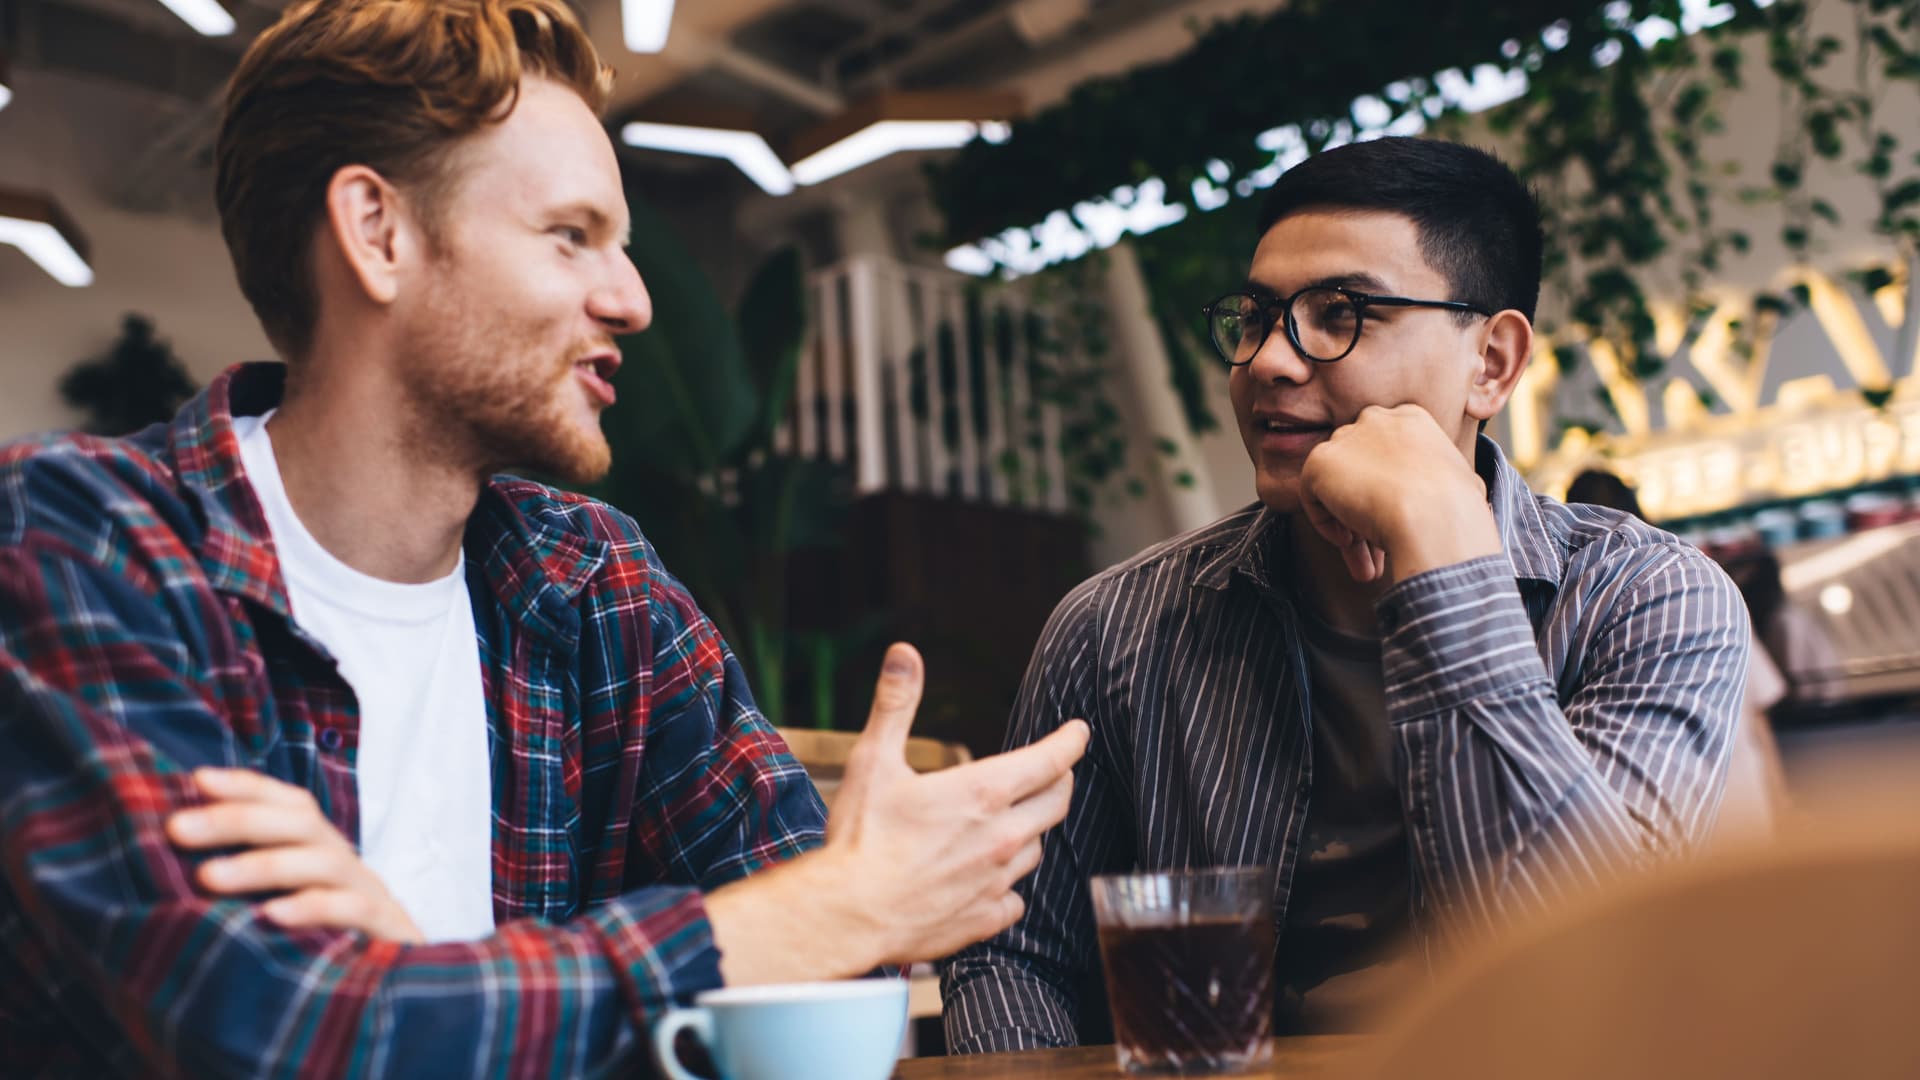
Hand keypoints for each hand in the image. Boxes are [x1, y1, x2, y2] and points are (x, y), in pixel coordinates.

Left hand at [166, 767, 423, 943]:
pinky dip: (313, 907)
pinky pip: (353, 910)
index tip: (197, 781)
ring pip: (323, 862)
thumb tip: (179, 867)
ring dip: (264, 864)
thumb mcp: (284, 909)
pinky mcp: (386, 932)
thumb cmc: (323, 951)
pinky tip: (271, 916)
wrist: (397, 996)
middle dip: (236, 819)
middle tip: (177, 829)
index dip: (247, 786)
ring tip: (208, 878)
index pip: (290, 804)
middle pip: (300, 823)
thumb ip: (246, 886)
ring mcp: (369, 895)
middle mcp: (345, 865)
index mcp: (321, 852)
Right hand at [705, 643, 1088, 983]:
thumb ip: (896, 704)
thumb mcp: (874, 760)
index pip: (1051, 760)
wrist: (846, 915)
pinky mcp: (984, 918)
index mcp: (983, 793)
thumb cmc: (860, 838)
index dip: (1070, 741)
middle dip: (1060, 780)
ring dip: (1031, 830)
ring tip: (1013, 822)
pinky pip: (1015, 900)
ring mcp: (997, 881)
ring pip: (1037, 849)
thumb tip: (905, 653)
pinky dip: (1008, 886)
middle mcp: (1002, 837)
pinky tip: (990, 880)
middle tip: (1054, 771)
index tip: (1079, 732)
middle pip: (1057, 803)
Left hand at [1297, 404, 1500, 583]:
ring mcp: (1346, 438)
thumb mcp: (1462, 481)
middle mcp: (1376, 419)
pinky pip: (1313, 497)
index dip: (1391, 493)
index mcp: (1412, 418)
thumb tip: (1445, 498)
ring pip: (1338, 486)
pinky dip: (1327, 524)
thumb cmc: (1458, 506)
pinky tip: (1350, 542)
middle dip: (1367, 513)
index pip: (1388, 455)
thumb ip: (1440, 478)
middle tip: (1379, 553)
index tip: (1400, 521)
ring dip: (1350, 527)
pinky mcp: (1320, 461)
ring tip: (1366, 566)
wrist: (1434, 513)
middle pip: (1361, 470)